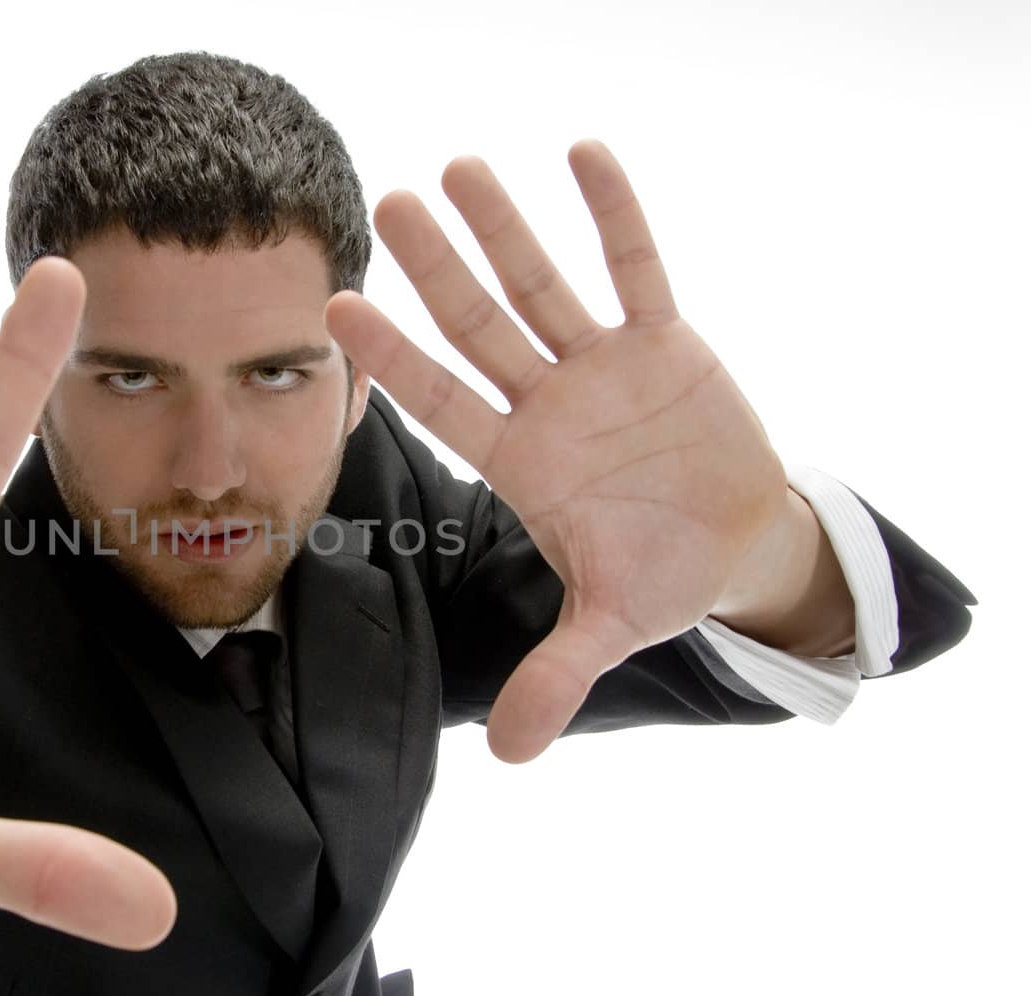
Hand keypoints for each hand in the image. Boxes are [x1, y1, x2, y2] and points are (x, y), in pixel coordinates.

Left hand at [325, 141, 788, 763]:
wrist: (736, 544)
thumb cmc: (660, 577)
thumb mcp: (611, 626)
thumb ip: (557, 674)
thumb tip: (511, 760)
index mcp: (521, 461)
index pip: (443, 401)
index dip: (395, 359)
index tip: (339, 312)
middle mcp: (548, 402)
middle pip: (483, 326)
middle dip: (440, 272)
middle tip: (388, 206)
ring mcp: (604, 366)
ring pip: (545, 285)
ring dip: (509, 229)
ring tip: (460, 165)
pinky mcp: (667, 342)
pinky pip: (640, 268)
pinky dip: (618, 216)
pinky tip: (585, 153)